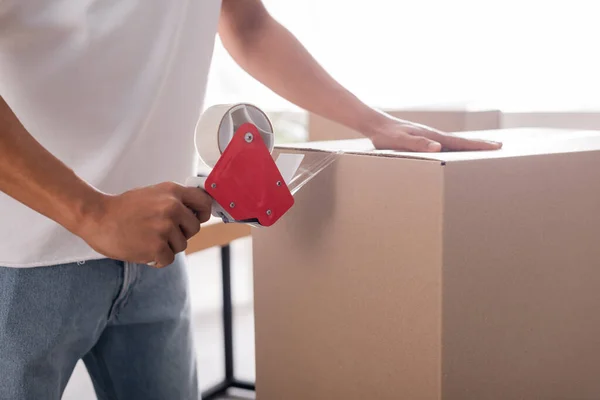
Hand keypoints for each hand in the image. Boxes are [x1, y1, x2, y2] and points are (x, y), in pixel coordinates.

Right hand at [78, 182, 211, 267]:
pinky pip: (169, 259)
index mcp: (172, 191)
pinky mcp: (157, 246)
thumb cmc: (123, 208)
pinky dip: (157, 259)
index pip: (204, 202)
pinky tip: (144, 249)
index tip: (197, 218)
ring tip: (148, 238)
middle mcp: (172, 207)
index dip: (203, 213)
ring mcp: (165, 227)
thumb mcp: (153, 194)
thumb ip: (175, 201)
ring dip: (167, 246)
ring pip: (182, 245)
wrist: (97, 217)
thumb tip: (196, 212)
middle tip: (162, 232)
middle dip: (182, 233)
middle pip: (195, 228)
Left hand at [367, 115, 502, 152]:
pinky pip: (443, 146)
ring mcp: (428, 137)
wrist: (375, 124)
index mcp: (432, 136)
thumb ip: (418, 144)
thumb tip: (438, 148)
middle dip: (480, 144)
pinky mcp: (422, 140)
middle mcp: (433, 135)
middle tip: (499, 146)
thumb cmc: (385, 135)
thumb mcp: (400, 141)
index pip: (460, 142)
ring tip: (482, 150)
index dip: (478, 145)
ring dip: (469, 146)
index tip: (496, 146)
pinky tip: (454, 152)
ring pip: (453, 143)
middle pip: (461, 141)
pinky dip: (455, 148)